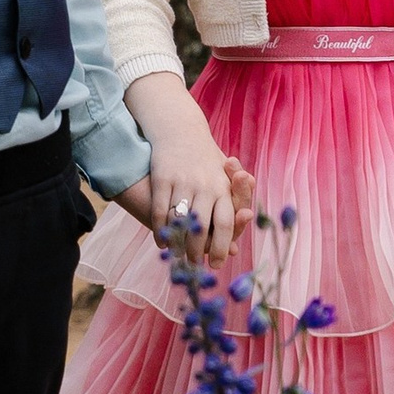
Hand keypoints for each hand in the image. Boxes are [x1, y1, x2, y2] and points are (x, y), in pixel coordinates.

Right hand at [112, 151, 258, 264]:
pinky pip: (159, 211)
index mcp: (223, 187)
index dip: (221, 246)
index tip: (216, 263)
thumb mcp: (224, 182)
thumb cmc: (206, 159)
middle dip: (198, 251)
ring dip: (178, 245)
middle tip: (195, 264)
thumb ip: (228, 216)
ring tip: (178, 256)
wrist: (179, 129)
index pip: (226, 223)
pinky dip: (160, 231)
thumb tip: (234, 250)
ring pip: (180, 222)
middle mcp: (205, 185)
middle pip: (202, 227)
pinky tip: (161, 243)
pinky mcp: (163, 178)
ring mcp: (183, 182)